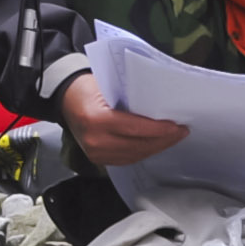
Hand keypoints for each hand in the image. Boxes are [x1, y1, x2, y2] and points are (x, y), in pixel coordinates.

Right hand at [61, 71, 190, 165]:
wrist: (63, 99)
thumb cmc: (85, 87)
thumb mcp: (107, 86)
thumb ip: (130, 98)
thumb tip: (159, 107)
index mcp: (96, 120)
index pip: (135, 129)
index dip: (159, 130)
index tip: (177, 127)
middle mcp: (95, 140)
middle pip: (138, 146)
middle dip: (163, 140)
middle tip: (181, 132)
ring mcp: (95, 153)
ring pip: (134, 155)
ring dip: (155, 148)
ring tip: (172, 139)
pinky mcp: (97, 158)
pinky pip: (126, 159)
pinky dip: (143, 152)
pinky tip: (154, 145)